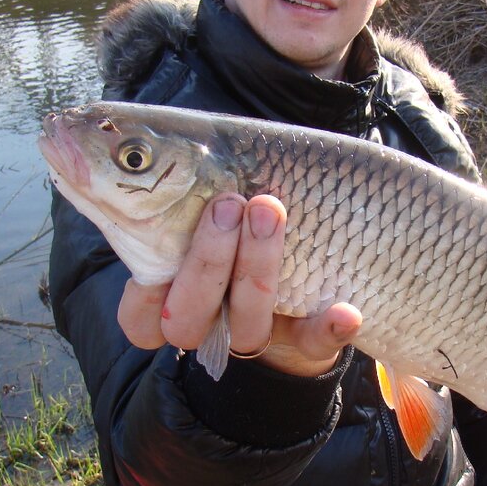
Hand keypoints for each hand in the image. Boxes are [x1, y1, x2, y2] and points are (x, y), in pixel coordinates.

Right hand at [116, 193, 361, 376]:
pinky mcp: (305, 342)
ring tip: (268, 210)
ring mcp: (257, 336)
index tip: (158, 241)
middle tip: (228, 204)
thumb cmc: (234, 218)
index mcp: (169, 303)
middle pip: (189, 320)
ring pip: (248, 330)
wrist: (300, 258)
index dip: (145, 293)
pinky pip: (315, 345)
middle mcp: (209, 327)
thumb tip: (140, 140)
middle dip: (207, 262)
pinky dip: (328, 328)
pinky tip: (346, 311)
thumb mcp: (200, 201)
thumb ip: (176, 187)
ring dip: (257, 269)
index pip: (139, 322)